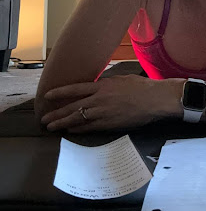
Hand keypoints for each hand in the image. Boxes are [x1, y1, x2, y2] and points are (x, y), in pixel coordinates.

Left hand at [40, 74, 158, 132]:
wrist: (155, 100)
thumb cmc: (142, 87)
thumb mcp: (121, 79)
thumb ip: (107, 84)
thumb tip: (98, 86)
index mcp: (102, 86)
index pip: (75, 89)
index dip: (60, 93)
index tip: (47, 96)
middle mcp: (99, 100)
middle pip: (73, 107)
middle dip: (57, 114)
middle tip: (45, 119)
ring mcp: (104, 113)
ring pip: (78, 120)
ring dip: (64, 123)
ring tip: (52, 127)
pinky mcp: (110, 125)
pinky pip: (90, 128)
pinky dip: (79, 130)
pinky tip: (71, 131)